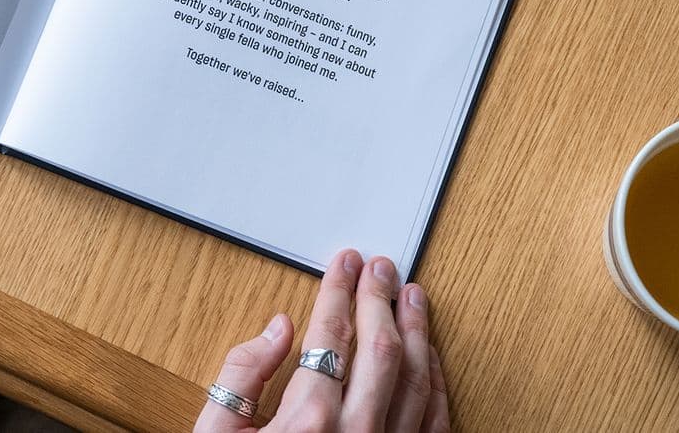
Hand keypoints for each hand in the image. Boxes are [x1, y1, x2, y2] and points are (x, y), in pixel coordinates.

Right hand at [196, 250, 449, 431]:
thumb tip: (279, 328)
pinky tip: (430, 356)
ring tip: (412, 296)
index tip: (344, 262)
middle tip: (381, 265)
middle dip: (380, 297)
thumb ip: (243, 375)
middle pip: (381, 346)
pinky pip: (434, 419)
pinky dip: (435, 380)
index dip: (339, 289)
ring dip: (418, 330)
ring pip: (416, 377)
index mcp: (307, 420)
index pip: (332, 332)